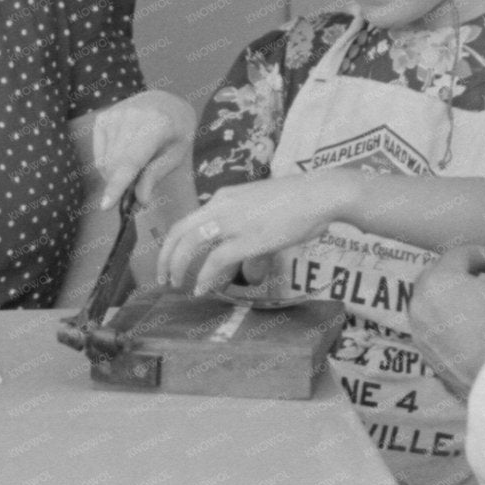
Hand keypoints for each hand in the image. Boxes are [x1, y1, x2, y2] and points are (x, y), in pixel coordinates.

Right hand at [91, 89, 195, 208]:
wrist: (166, 102)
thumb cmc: (176, 132)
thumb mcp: (176, 154)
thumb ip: (156, 175)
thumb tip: (141, 201)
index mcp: (157, 124)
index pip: (131, 160)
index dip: (118, 185)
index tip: (105, 206)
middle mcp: (132, 116)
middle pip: (115, 164)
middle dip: (120, 185)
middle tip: (135, 190)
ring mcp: (114, 115)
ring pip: (105, 161)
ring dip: (115, 175)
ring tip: (135, 168)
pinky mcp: (102, 118)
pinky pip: (99, 154)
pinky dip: (108, 165)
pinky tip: (123, 158)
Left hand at [156, 177, 336, 294]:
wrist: (320, 194)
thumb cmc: (297, 201)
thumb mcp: (260, 207)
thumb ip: (244, 226)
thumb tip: (242, 256)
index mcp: (223, 197)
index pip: (188, 220)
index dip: (175, 243)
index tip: (172, 260)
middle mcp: (221, 205)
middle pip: (179, 231)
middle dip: (166, 256)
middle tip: (163, 277)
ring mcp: (233, 221)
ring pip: (190, 243)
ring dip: (178, 266)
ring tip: (177, 284)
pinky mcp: (248, 238)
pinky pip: (215, 260)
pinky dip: (204, 276)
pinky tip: (201, 289)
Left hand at [409, 242, 484, 400]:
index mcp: (438, 280)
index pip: (458, 255)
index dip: (481, 256)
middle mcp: (419, 302)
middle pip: (439, 276)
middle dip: (461, 275)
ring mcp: (419, 330)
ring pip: (433, 302)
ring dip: (451, 298)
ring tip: (480, 308)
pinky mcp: (425, 353)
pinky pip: (434, 326)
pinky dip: (447, 322)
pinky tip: (470, 331)